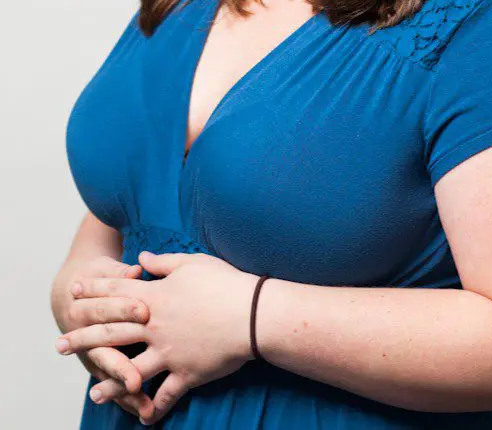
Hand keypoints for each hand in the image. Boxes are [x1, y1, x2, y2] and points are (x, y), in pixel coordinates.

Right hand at [52, 255, 156, 422]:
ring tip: (143, 404)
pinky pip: (113, 386)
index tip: (144, 311)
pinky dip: (127, 399)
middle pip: (104, 348)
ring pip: (108, 372)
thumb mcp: (105, 270)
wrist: (73, 290)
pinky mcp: (99, 366)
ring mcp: (92, 353)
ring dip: (125, 388)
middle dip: (121, 363)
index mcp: (86, 305)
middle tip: (138, 378)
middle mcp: (85, 333)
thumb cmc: (99, 277)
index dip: (123, 308)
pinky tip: (145, 410)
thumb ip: (121, 273)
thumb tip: (135, 271)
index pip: (106, 308)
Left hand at [55, 250, 260, 424]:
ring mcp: (169, 352)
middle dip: (83, 339)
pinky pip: (166, 395)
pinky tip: (143, 417)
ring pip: (131, 370)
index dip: (95, 290)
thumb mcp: (193, 263)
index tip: (75, 292)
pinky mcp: (186, 372)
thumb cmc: (225, 282)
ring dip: (110, 382)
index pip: (118, 292)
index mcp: (156, 297)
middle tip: (61, 345)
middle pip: (112, 332)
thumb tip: (142, 256)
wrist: (251, 314)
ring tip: (92, 392)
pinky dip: (154, 407)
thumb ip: (164, 262)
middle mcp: (156, 326)